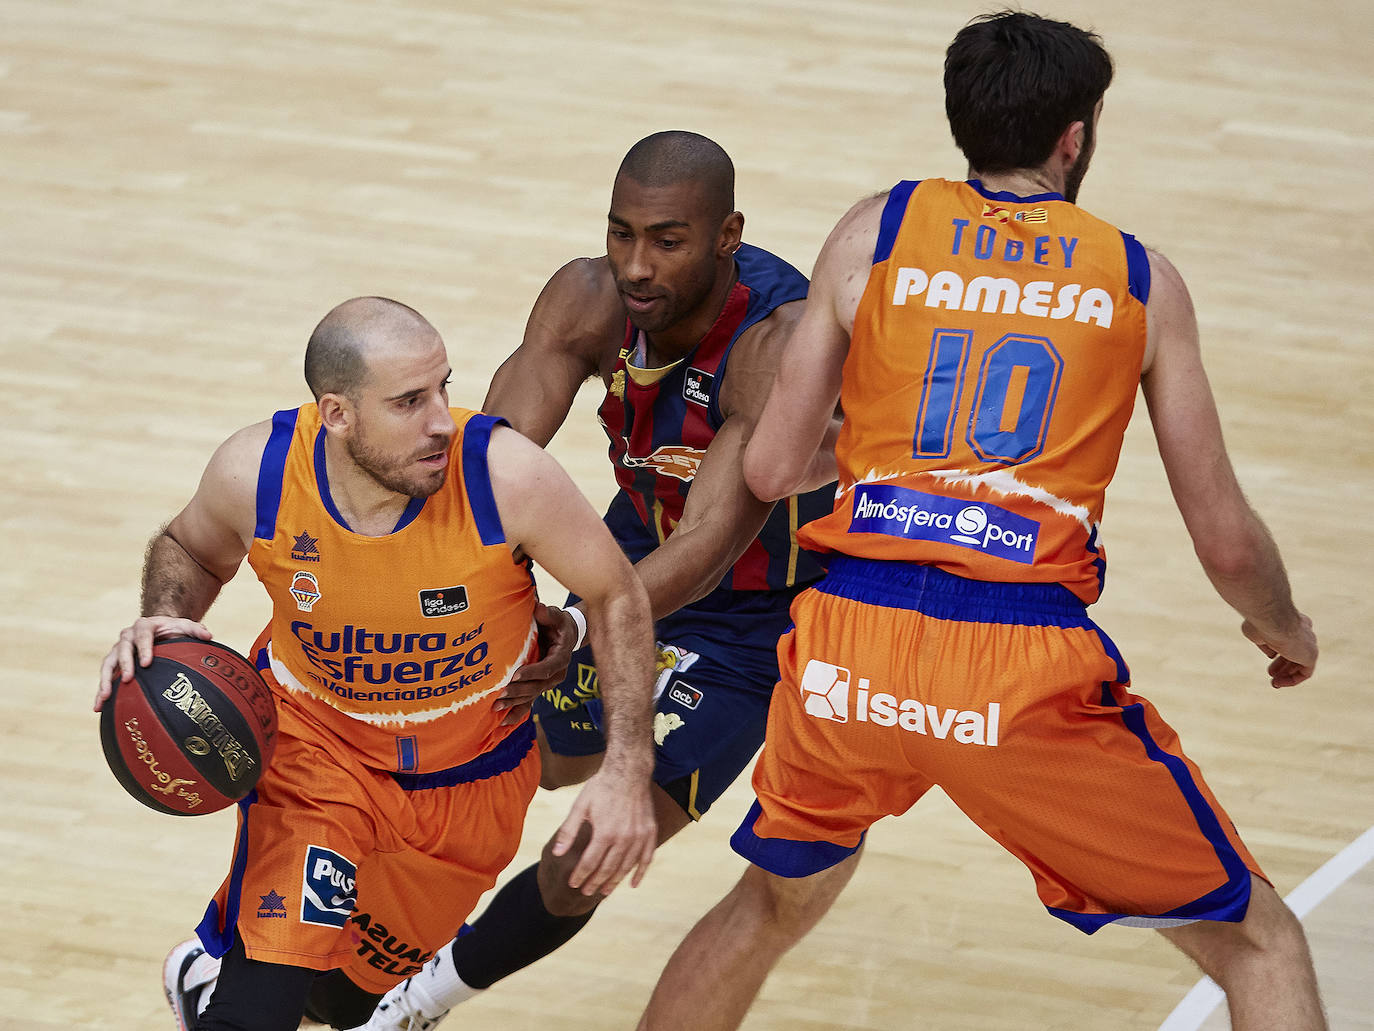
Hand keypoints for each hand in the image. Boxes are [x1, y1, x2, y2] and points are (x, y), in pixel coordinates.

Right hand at [95, 616, 211, 711]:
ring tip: (104, 698)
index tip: (147, 663)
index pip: (142, 635)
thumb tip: (209, 636)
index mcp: (143, 626)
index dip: (144, 648)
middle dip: (124, 664)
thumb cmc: (173, 630)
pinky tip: (99, 707)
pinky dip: (101, 692)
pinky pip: (105, 677)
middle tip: (129, 679)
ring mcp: (118, 650)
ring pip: (108, 664)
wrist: (158, 630)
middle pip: (122, 649)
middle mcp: (127, 637)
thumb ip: (196, 629)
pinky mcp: (114, 664)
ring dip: (105, 681)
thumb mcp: (185, 626)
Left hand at [495, 603, 578, 726]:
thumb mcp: (557, 615)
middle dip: (518, 691)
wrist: (566, 635)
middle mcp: (556, 674)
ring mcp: (547, 683)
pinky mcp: (539, 687)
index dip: (533, 672)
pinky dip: (517, 713)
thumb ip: (548, 613)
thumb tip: (539, 607)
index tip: (515, 675)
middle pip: (537, 686)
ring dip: (514, 702)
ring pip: (531, 696)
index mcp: (561, 657)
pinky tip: (503, 722)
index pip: (548, 667)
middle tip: (500, 693)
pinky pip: (529, 702)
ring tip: (496, 707)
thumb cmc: (558, 623)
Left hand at [550, 767, 655, 896]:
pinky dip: (640, 872)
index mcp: (604, 833)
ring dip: (614, 881)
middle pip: (607, 869)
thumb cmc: (601, 787)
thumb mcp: (580, 806)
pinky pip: (646, 858)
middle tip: (586, 892)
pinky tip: (632, 883)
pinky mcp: (650, 832)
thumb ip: (568, 831)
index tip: (573, 884)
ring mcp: (639, 836)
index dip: (580, 876)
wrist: (628, 770)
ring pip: (626, 866)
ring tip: (604, 891)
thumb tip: (557, 853)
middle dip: (595, 883)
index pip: (589, 863)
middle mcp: (623, 838)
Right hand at [1241, 614, 1316, 687]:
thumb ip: (1264, 642)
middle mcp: (1305, 632)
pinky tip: (1278, 682)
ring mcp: (1309, 644)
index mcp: (1293, 621)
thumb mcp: (1256, 632)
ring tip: (1274, 682)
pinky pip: (1305, 672)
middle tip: (1271, 672)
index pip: (1291, 637)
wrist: (1273, 620)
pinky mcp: (1311, 656)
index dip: (1279, 649)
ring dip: (1287, 674)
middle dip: (1284, 664)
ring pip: (1301, 663)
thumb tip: (1272, 654)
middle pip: (1296, 651)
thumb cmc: (1261, 622)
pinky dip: (1292, 679)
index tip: (1270, 656)